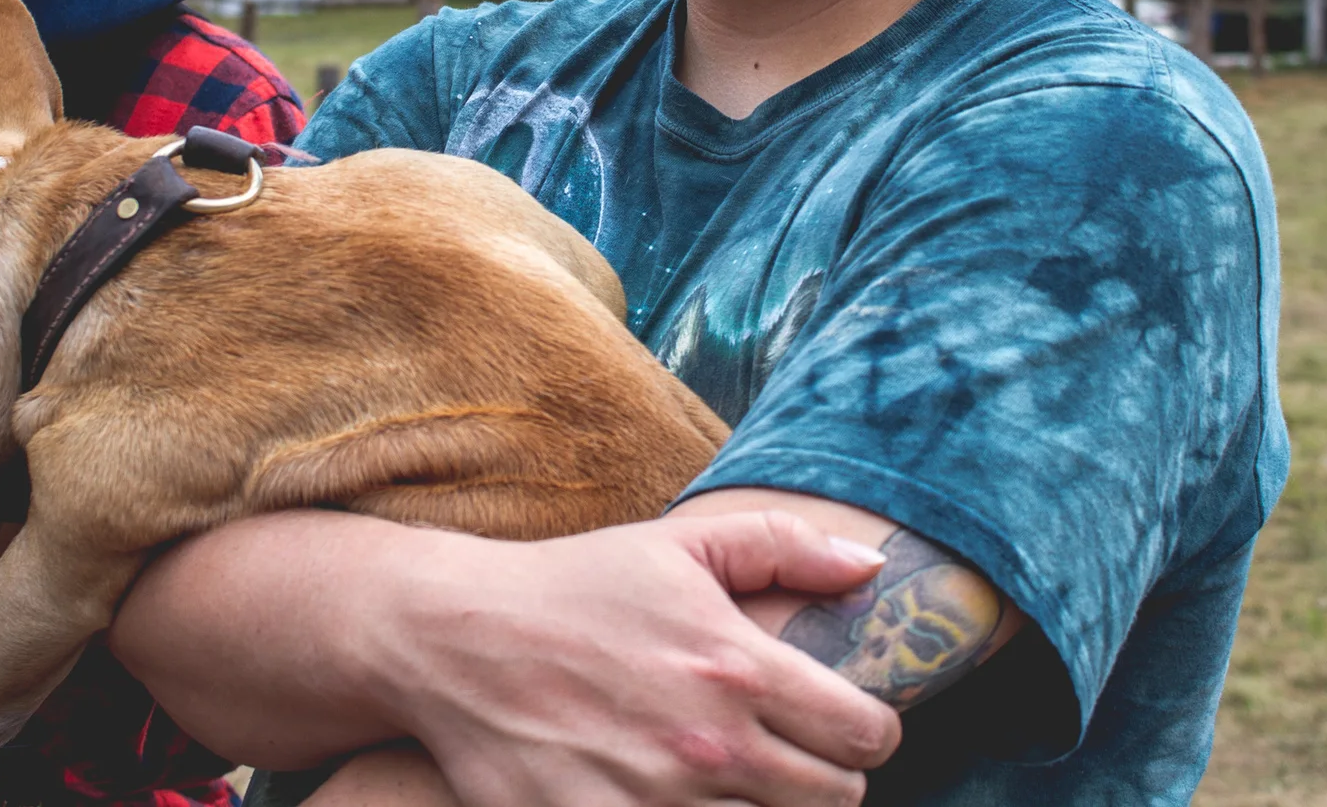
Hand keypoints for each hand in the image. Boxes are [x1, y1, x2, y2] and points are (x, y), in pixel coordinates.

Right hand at [359, 510, 899, 806]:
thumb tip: (871, 566)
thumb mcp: (680, 544)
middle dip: (824, 780)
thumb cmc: (574, 587)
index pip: (865, 737)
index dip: (869, 733)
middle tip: (789, 760)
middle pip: (834, 803)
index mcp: (737, 669)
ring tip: (734, 787)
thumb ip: (784, 545)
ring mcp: (653, 805)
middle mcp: (708, 749)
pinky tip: (678, 804)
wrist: (455, 638)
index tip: (844, 727)